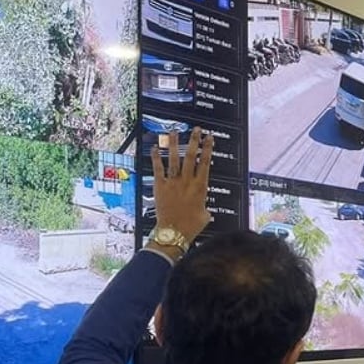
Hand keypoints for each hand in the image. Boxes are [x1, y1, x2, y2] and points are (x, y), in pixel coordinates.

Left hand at [151, 127, 213, 244]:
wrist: (174, 232)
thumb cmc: (190, 227)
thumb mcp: (204, 216)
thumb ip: (204, 208)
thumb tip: (204, 209)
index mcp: (200, 187)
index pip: (205, 162)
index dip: (207, 149)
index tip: (209, 138)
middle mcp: (187, 182)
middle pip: (191, 157)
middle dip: (194, 141)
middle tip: (196, 130)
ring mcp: (173, 183)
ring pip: (174, 159)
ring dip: (174, 144)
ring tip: (175, 132)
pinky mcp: (160, 187)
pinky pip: (158, 169)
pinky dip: (156, 158)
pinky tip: (155, 148)